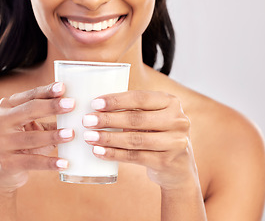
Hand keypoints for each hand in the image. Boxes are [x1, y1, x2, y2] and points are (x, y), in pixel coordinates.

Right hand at [0, 82, 74, 191]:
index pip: (30, 96)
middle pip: (28, 111)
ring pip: (31, 138)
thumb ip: (49, 115)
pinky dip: (49, 163)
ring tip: (71, 134)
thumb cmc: (24, 142)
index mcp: (7, 107)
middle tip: (72, 104)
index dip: (46, 91)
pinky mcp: (6, 164)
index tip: (63, 87)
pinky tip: (64, 163)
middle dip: (51, 107)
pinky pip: (32, 162)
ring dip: (53, 136)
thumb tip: (75, 106)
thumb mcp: (32, 125)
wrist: (1, 171)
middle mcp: (0, 122)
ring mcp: (1, 143)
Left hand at [83, 90, 197, 189]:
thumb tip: (96, 107)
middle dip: (108, 119)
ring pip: (134, 139)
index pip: (140, 98)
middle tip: (86, 121)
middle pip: (136, 118)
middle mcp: (177, 120)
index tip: (94, 103)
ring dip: (108, 138)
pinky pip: (135, 157)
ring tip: (89, 137)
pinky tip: (99, 152)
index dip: (116, 100)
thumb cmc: (157, 134)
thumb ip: (133, 110)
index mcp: (170, 102)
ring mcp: (175, 142)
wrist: (178, 167)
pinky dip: (114, 154)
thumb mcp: (152, 117)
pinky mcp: (166, 162)